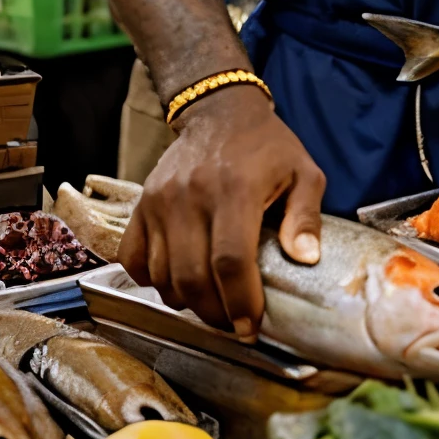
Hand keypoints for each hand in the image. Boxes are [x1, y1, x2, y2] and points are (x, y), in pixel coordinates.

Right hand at [118, 84, 324, 339]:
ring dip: (184, 301)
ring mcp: (160, 201)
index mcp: (235, 190)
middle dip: (213, 313)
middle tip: (232, 324)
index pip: (230, 261)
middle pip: (192, 277)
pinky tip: (174, 283)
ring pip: (161, 274)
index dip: (240, 302)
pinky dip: (149, 280)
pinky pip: (132, 257)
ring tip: (209, 305)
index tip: (250, 327)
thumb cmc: (266, 146)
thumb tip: (305, 259)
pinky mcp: (141, 204)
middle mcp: (191, 196)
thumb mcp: (303, 173)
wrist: (218, 111)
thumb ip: (306, 217)